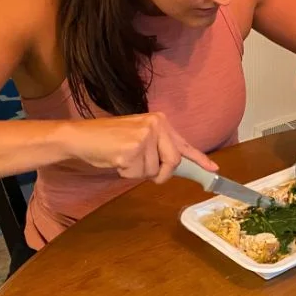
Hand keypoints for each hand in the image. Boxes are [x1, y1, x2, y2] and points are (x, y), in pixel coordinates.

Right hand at [66, 112, 217, 183]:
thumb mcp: (139, 136)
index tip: (214, 169)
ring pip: (153, 171)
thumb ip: (159, 148)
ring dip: (137, 171)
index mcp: (160, 121)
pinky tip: (115, 159)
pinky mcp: (131, 150)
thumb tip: (175, 166)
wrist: (81, 136)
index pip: (184, 144)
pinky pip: (137, 174)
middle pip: (173, 162)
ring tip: (122, 157)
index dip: (200, 159)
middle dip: (161, 173)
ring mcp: (144, 137)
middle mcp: (156, 125)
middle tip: (144, 170)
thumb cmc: (109, 139)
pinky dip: (125, 173)